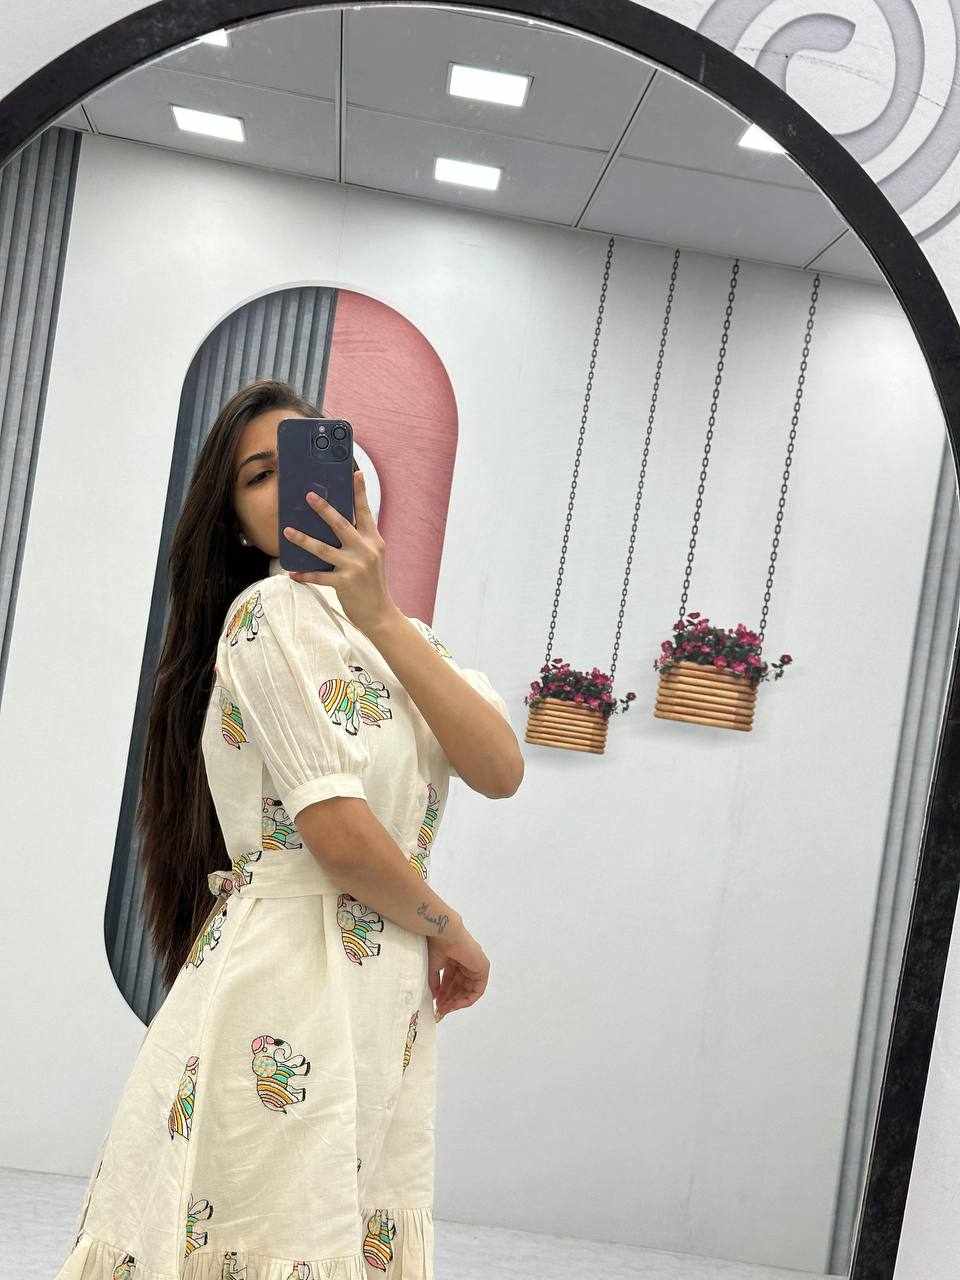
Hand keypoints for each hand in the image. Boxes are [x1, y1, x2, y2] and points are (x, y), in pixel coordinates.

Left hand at [283, 470, 396, 635]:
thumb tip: (338, 525)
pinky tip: (292, 573)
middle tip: (309, 495)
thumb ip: (360, 541)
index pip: (366, 512)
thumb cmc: (373, 584)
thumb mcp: (373, 558)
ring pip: (323, 549)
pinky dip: (304, 575)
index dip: (360, 492)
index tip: (356, 474)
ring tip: (287, 531)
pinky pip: (319, 576)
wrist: (380, 614)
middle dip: (324, 509)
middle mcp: (365, 550)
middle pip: (341, 524)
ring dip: (303, 539)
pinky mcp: (344, 583)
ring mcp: (354, 567)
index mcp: (374, 541)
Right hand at [427, 923, 489, 1022]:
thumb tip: (436, 998)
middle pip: (460, 987)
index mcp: (456, 960)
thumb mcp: (434, 968)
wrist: (445, 933)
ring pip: (468, 990)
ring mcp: (476, 966)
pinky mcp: (483, 968)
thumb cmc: (437, 946)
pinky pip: (477, 990)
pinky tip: (455, 1005)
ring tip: (445, 1009)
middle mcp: (467, 963)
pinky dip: (467, 999)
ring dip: (456, 1001)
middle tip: (440, 1010)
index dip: (445, 994)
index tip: (437, 1004)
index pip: (453, 982)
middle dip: (450, 1000)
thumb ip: (435, 983)